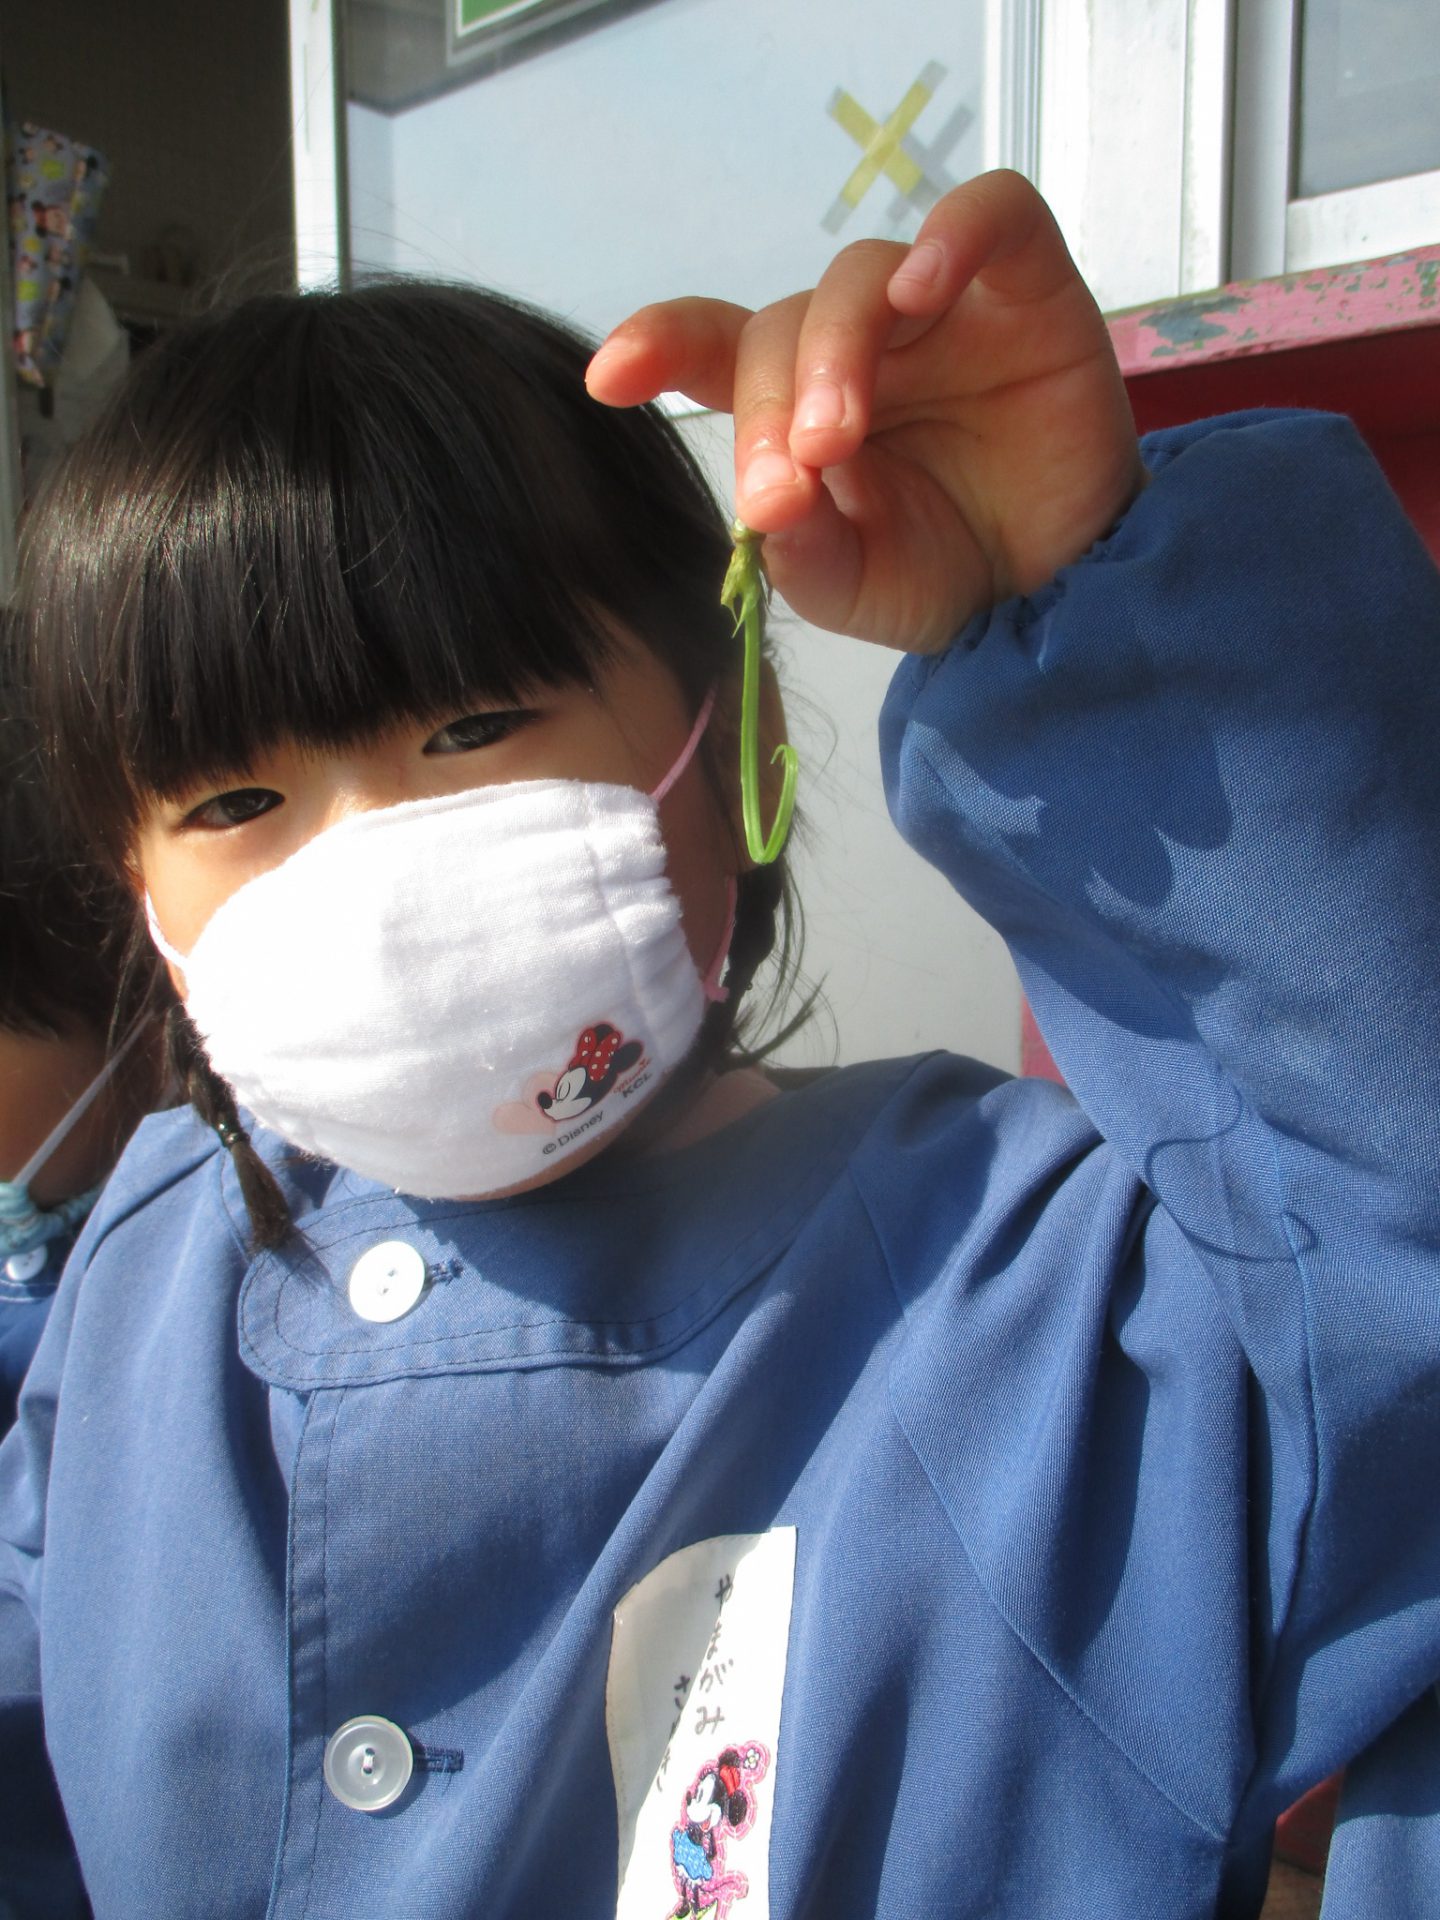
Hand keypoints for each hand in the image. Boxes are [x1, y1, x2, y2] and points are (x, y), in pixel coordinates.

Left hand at [586, 171, 1144, 654]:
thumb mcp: (852, 584)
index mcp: (796, 402)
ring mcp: (939, 306)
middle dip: (768, 410)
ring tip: (837, 441)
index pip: (712, 347)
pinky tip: (925, 289)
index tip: (611, 378)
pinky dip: (954, 235)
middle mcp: (858, 341)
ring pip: (861, 277)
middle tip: (786, 489)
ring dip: (834, 352)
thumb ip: (802, 552)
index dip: (660, 343)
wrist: (1057, 592)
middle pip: (782, 328)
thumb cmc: (941, 572)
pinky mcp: (1025, 286)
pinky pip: (990, 214)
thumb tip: (769, 512)